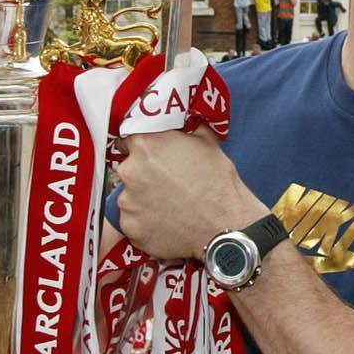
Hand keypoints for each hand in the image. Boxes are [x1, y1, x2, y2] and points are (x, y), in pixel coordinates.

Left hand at [112, 129, 264, 261]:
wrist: (225, 225)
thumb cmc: (218, 184)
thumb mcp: (207, 143)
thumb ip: (185, 131)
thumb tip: (185, 125)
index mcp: (145, 145)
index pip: (128, 141)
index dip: (142, 149)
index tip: (152, 158)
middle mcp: (130, 171)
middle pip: (128, 170)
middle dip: (143, 175)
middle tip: (166, 184)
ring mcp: (128, 202)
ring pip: (129, 197)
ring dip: (143, 200)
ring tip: (169, 206)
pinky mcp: (131, 228)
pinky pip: (133, 222)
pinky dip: (145, 223)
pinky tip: (166, 222)